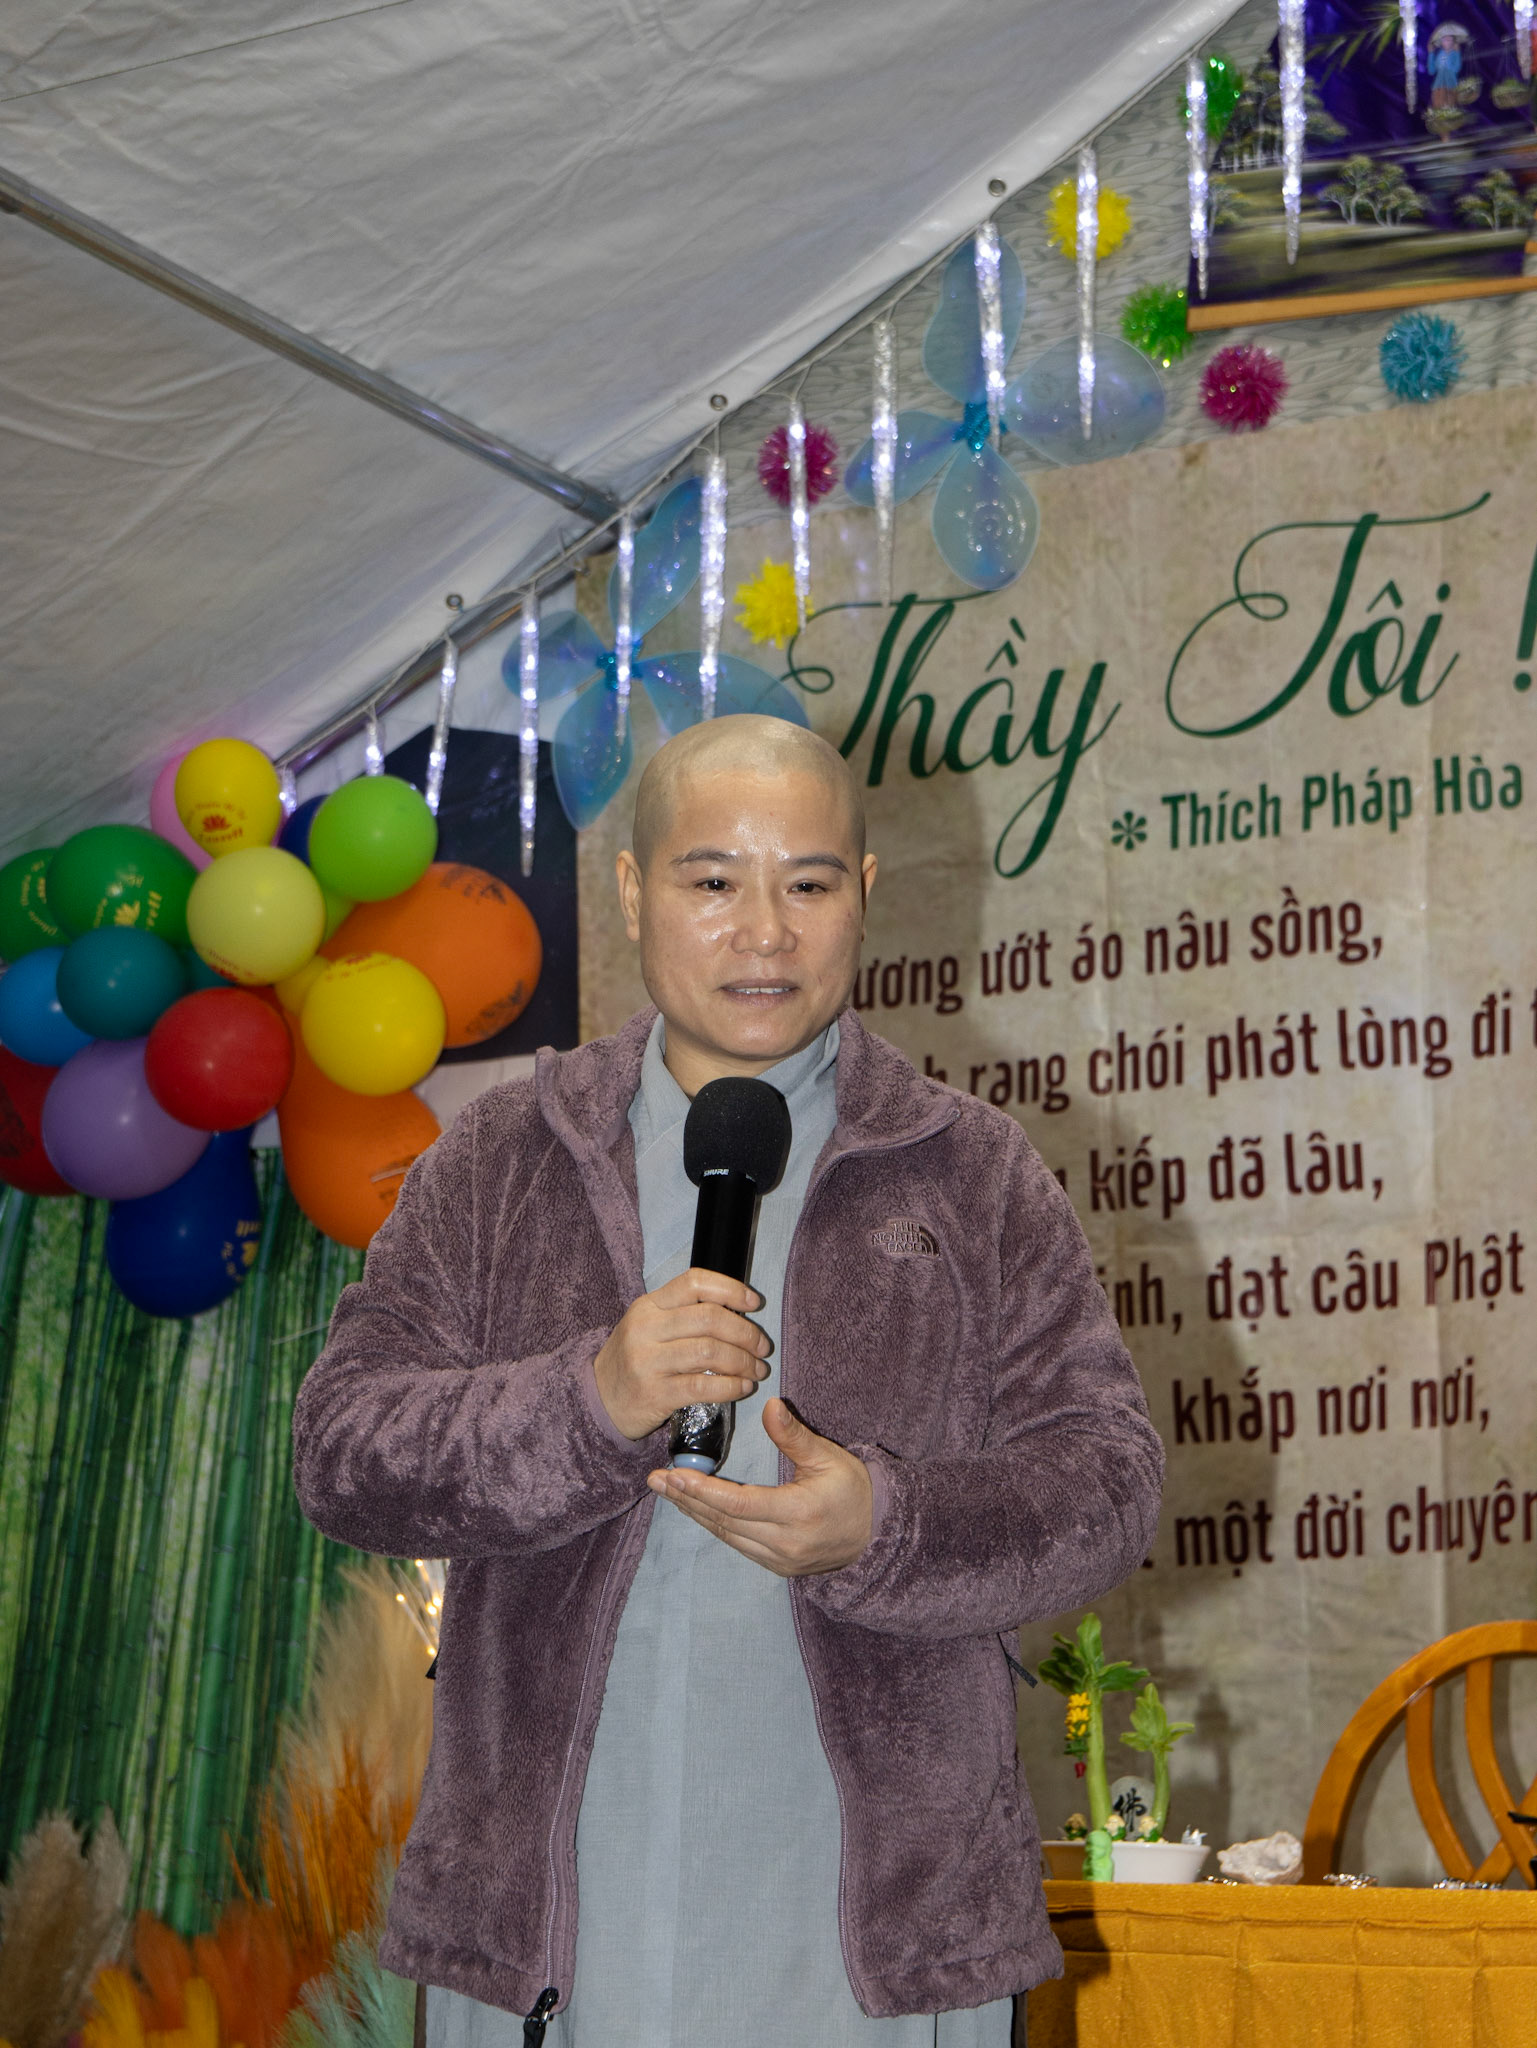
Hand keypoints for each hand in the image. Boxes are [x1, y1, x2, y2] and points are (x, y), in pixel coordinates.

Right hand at [595, 1268, 769, 1440]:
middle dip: (746, 1333)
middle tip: (762, 1347)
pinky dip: (731, 1386)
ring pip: (709, 1351)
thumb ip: (683, 1314)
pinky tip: (742, 1388)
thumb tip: (738, 1314)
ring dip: (743, 1361)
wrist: (597, 1398)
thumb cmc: (634, 1359)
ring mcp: (648, 1362)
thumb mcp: (648, 1325)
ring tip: (756, 1370)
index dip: (730, 1289)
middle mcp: (646, 1328)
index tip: (754, 1303)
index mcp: (649, 1305)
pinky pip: (703, 1387)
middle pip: (709, 1319)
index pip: (694, 1283)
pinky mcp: (654, 1394)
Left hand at [647, 1398, 872, 1576]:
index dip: (702, 1491)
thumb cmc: (855, 1490)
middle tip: (656, 1480)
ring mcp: (780, 1560)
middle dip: (686, 1500)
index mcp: (797, 1514)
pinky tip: (697, 1508)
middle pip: (724, 1522)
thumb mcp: (829, 1458)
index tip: (674, 1476)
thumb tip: (771, 1405)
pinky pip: (738, 1544)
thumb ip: (795, 1435)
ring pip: (726, 1536)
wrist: (880, 1534)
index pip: (737, 1504)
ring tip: (668, 1492)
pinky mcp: (778, 1566)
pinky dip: (715, 1524)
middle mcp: (784, 1543)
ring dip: (695, 1513)